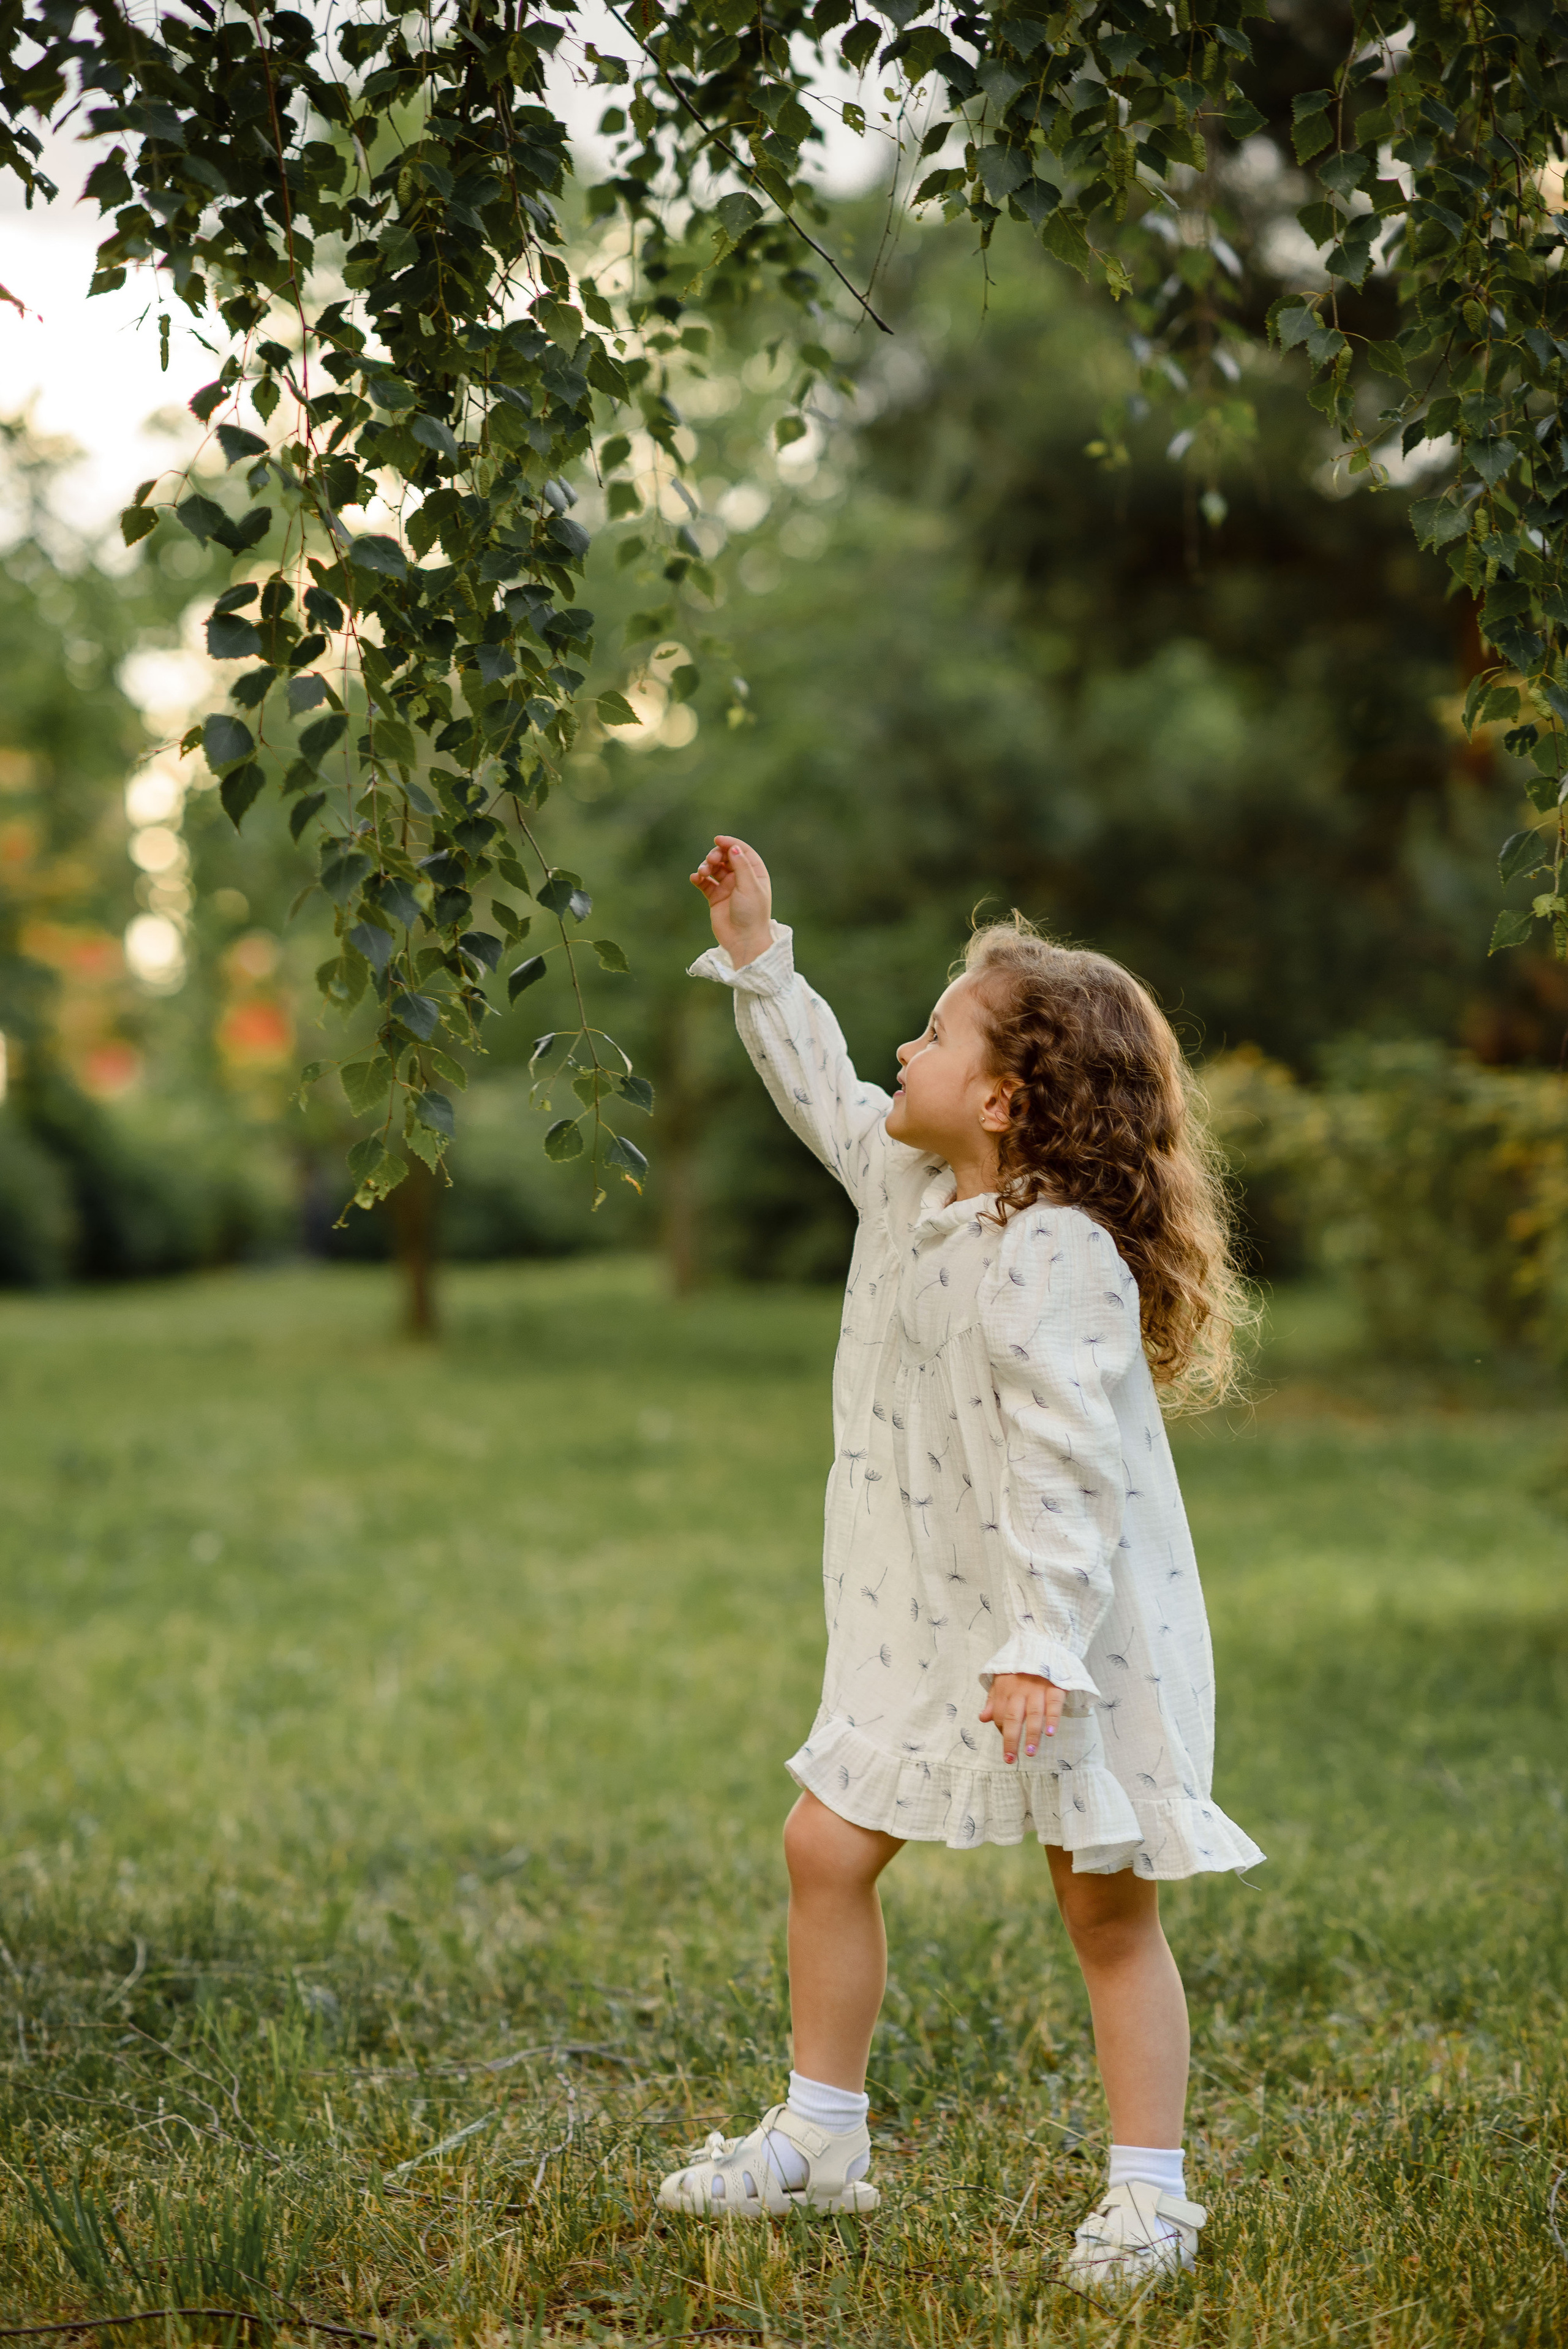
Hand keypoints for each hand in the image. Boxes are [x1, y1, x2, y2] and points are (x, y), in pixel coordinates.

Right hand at [690, 834, 773, 967]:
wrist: (743, 940)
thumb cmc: (751, 914)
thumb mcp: (749, 886)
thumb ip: (741, 865)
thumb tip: (733, 847)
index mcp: (755, 874)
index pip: (742, 851)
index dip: (730, 843)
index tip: (718, 840)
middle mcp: (741, 878)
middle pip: (726, 857)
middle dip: (716, 855)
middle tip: (710, 861)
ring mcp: (728, 888)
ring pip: (714, 869)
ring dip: (706, 866)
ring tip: (702, 873)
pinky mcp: (716, 898)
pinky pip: (705, 883)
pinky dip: (699, 878)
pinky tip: (695, 878)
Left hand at [979, 1672, 1062, 1765]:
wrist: (1042, 1642)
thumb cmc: (1020, 1667)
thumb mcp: (1002, 1678)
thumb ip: (993, 1699)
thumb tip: (982, 1718)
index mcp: (1005, 1689)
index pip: (1000, 1715)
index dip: (1002, 1731)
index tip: (1008, 1747)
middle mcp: (1020, 1690)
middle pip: (1014, 1717)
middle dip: (1011, 1740)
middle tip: (1010, 1759)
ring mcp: (1038, 1688)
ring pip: (1034, 1714)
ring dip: (1032, 1734)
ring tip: (1030, 1752)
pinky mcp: (1056, 1686)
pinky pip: (1054, 1704)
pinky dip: (1052, 1718)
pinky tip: (1051, 1733)